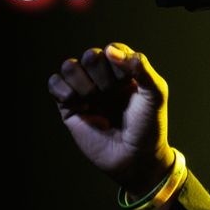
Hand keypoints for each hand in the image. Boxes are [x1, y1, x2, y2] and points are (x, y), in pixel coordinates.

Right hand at [47, 42, 173, 195]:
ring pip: (69, 66)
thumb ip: (141, 67)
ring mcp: (85, 92)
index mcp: (124, 71)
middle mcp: (103, 78)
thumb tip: (110, 50)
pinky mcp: (69, 107)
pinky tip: (76, 103)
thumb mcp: (155, 94)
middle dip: (101, 75)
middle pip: (90, 56)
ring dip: (81, 82)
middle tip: (111, 95)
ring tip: (92, 99)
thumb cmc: (149, 127)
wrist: (135, 159)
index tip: (125, 82)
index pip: (112, 50)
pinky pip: (54, 84)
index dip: (117, 64)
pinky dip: (61, 89)